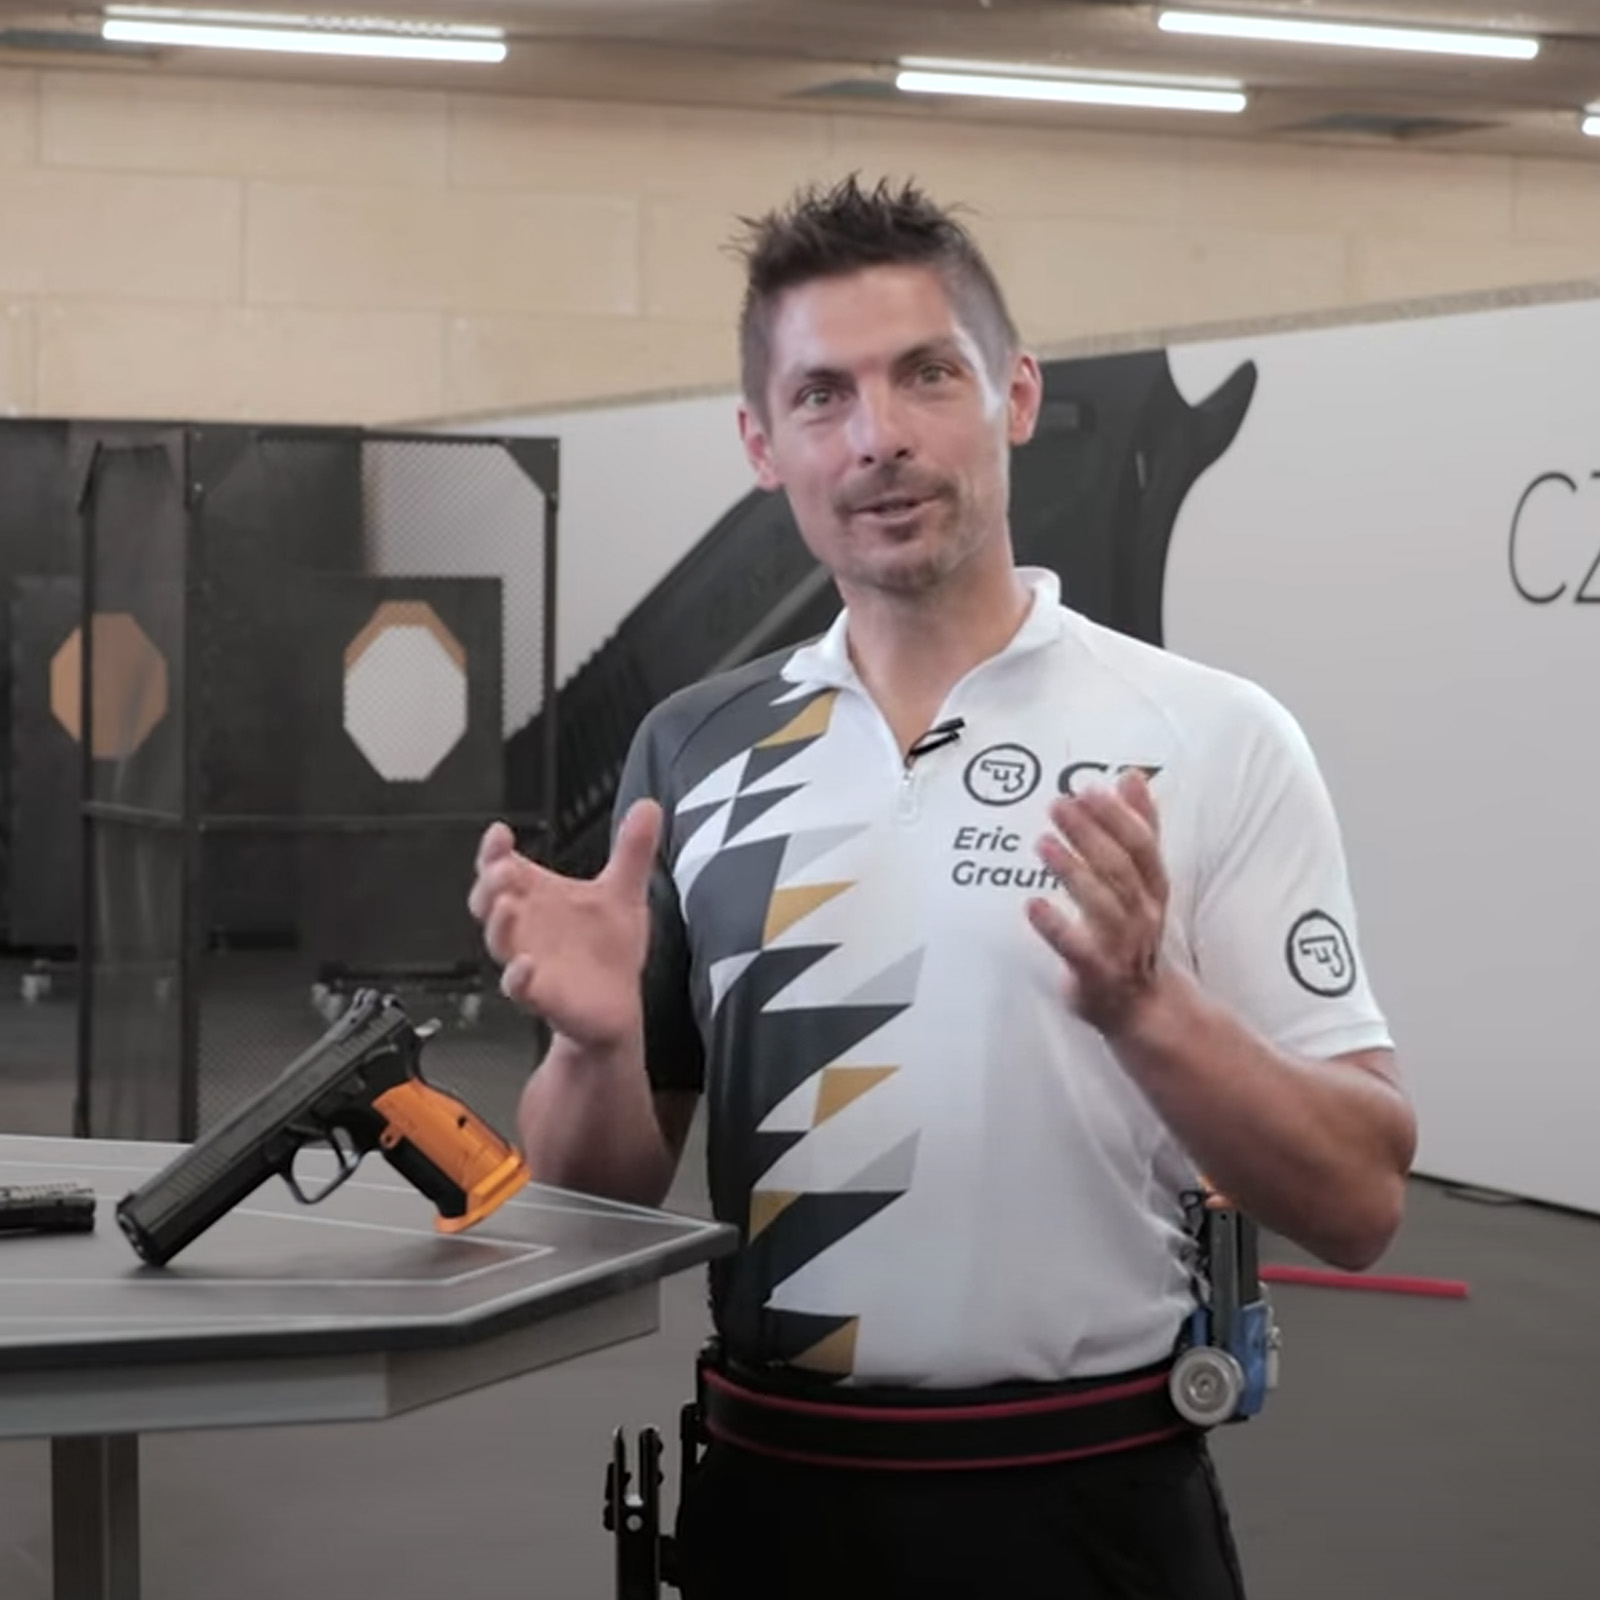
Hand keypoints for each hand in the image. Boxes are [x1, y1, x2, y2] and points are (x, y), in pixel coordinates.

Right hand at [468, 800, 662, 1051]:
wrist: (617, 1007)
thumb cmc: (608, 950)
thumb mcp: (623, 892)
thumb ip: (632, 850)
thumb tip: (648, 805)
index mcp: (537, 897)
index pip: (502, 867)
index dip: (493, 850)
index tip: (500, 832)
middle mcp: (525, 928)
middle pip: (489, 901)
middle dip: (490, 882)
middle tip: (503, 867)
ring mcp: (529, 962)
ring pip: (499, 942)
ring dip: (498, 924)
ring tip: (505, 904)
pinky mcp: (540, 997)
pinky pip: (519, 988)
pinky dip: (517, 977)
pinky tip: (524, 966)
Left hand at [1026, 769, 1168, 1036]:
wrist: (1141, 1006)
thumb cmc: (1133, 930)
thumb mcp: (1144, 879)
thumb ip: (1140, 827)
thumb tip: (1132, 776)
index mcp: (1152, 888)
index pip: (1141, 846)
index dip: (1117, 817)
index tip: (1089, 789)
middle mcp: (1141, 914)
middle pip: (1119, 869)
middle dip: (1089, 834)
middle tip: (1057, 805)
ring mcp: (1120, 946)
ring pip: (1102, 905)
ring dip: (1073, 872)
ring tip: (1041, 843)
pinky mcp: (1095, 973)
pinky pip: (1077, 949)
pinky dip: (1055, 927)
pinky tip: (1031, 904)